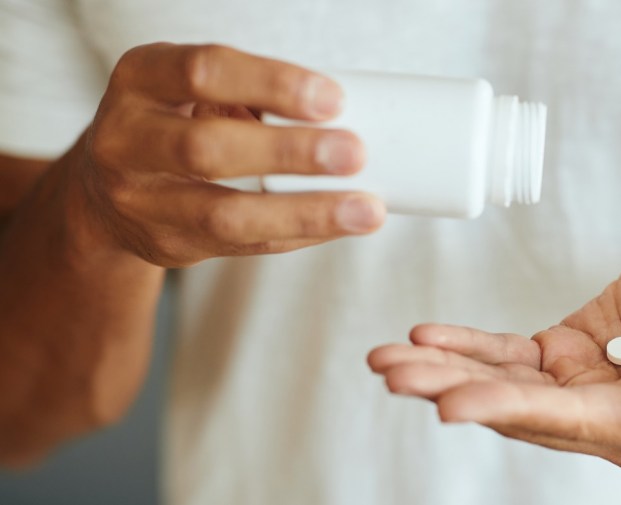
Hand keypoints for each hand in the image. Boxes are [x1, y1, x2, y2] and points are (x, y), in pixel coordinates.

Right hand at [71, 43, 383, 266]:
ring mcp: (139, 199)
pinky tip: (340, 226)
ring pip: (225, 214)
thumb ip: (251, 95)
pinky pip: (242, 245)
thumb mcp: (192, 90)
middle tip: (355, 153)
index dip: (272, 84)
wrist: (107, 188)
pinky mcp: (166, 244)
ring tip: (365, 210)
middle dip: (289, 152)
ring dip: (304, 212)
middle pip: (208, 148)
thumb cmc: (174, 122)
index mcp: (140, 78)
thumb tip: (346, 115)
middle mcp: (126, 139)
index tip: (333, 99)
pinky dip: (298, 234)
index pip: (204, 72)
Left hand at [368, 238, 620, 467]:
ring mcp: (583, 386)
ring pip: (503, 384)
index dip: (508, 410)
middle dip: (453, 391)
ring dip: (444, 372)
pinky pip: (509, 354)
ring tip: (386, 360)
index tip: (451, 403)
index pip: (568, 421)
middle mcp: (609, 415)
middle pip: (519, 409)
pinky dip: (466, 346)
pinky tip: (425, 337)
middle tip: (394, 375)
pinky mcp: (568, 354)